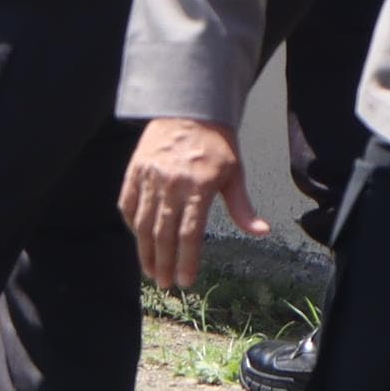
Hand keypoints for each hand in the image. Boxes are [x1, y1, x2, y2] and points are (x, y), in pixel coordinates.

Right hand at [121, 117, 264, 293]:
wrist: (190, 106)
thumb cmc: (216, 143)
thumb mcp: (234, 172)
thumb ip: (242, 207)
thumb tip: (261, 231)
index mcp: (199, 186)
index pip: (190, 234)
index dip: (187, 261)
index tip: (186, 281)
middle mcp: (172, 183)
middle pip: (163, 234)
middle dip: (164, 264)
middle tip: (165, 283)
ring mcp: (150, 177)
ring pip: (142, 224)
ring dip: (145, 252)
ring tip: (151, 271)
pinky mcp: (135, 170)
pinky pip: (128, 204)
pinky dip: (131, 225)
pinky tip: (139, 240)